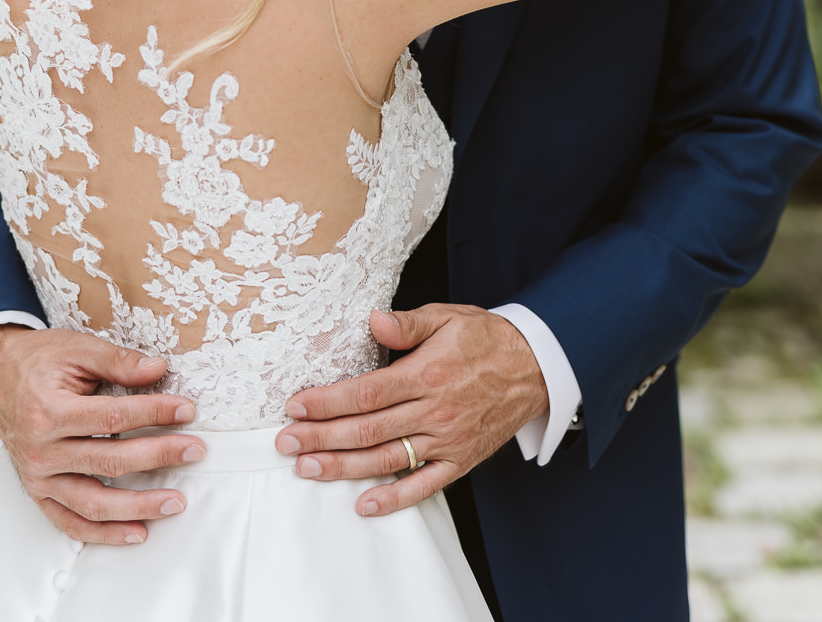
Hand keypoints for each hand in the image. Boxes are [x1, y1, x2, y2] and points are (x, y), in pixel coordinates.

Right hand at [0, 326, 204, 543]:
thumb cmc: (39, 360)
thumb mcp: (77, 348)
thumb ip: (118, 361)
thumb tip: (159, 369)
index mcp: (49, 411)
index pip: (112, 417)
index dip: (153, 414)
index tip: (186, 410)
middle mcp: (41, 451)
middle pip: (109, 460)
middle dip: (158, 456)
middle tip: (195, 450)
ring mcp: (38, 477)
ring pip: (93, 502)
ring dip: (138, 506)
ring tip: (175, 501)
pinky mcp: (38, 492)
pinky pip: (70, 522)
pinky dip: (104, 534)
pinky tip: (137, 533)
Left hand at [274, 305, 546, 516]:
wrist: (535, 366)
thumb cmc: (485, 338)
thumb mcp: (447, 317)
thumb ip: (408, 323)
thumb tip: (372, 320)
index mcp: (427, 373)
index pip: (367, 392)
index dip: (327, 401)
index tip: (295, 406)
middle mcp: (434, 410)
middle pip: (368, 429)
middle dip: (322, 437)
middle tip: (285, 443)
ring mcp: (447, 440)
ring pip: (387, 459)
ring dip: (344, 468)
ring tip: (308, 469)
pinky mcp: (460, 461)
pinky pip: (424, 486)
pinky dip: (394, 499)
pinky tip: (363, 505)